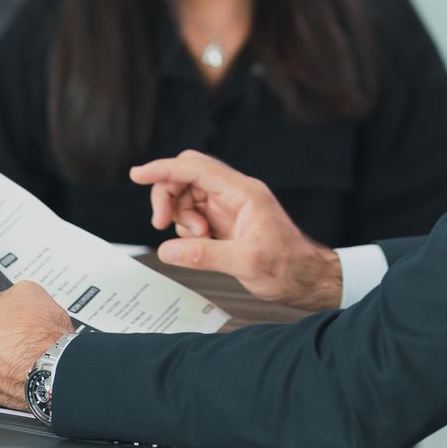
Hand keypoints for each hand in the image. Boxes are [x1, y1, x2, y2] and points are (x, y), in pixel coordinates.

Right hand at [130, 150, 342, 312]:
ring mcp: (230, 206)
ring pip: (188, 195)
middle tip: (161, 223)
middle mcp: (235, 193)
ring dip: (180, 216)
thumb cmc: (289, 268)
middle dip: (168, 195)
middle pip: (187, 176)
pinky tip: (201, 245)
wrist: (308, 278)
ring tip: (198, 241)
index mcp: (243, 192)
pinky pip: (195, 213)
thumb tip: (167, 250)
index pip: (195, 169)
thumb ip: (206, 255)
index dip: (164, 169)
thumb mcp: (247, 264)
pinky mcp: (226, 221)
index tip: (137, 174)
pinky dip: (188, 228)